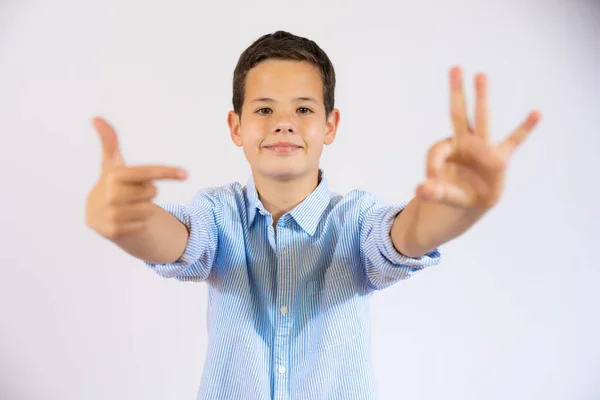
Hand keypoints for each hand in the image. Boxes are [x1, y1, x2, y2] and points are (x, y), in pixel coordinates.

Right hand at [85, 117, 187, 239]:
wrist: (95, 214)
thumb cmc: (112, 184)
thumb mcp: (111, 164)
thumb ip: (109, 141)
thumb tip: (95, 117)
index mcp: (113, 176)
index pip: (146, 173)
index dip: (166, 172)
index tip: (186, 174)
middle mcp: (110, 195)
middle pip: (152, 192)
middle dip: (148, 191)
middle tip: (135, 192)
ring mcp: (111, 214)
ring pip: (149, 210)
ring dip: (145, 208)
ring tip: (130, 205)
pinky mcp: (114, 232)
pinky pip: (144, 225)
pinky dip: (140, 222)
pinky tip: (128, 219)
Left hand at [416, 66, 540, 208]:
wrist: (472, 201)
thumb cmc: (453, 193)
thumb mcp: (440, 195)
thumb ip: (432, 193)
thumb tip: (419, 189)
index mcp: (447, 150)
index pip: (436, 150)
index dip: (431, 166)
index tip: (429, 184)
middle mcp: (464, 143)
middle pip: (458, 113)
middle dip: (456, 92)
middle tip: (455, 68)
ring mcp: (483, 148)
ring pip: (482, 119)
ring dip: (481, 98)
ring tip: (480, 75)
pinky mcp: (500, 158)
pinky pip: (514, 140)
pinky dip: (525, 128)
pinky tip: (537, 113)